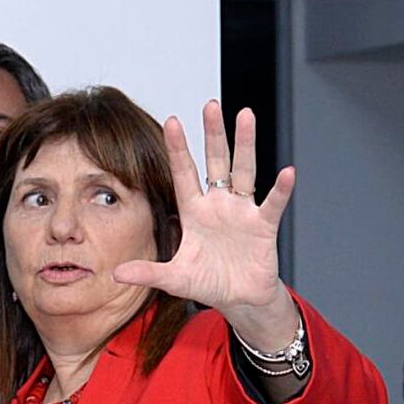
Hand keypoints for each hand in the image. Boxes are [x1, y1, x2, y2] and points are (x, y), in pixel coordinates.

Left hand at [112, 100, 296, 350]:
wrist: (239, 299)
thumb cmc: (208, 282)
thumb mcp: (174, 278)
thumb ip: (148, 272)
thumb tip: (117, 274)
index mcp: (194, 211)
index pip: (184, 173)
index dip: (178, 149)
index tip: (171, 121)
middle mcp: (219, 204)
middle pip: (215, 161)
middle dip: (213, 134)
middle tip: (210, 105)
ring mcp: (242, 211)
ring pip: (244, 171)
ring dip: (245, 144)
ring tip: (245, 116)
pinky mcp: (263, 226)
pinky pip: (272, 204)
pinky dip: (281, 190)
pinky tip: (287, 173)